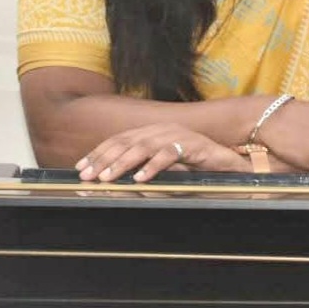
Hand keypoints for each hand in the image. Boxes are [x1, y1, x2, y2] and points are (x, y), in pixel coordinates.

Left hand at [75, 122, 249, 181]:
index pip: (119, 139)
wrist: (227, 159)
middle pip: (126, 141)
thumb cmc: (192, 163)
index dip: (99, 152)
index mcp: (152, 131)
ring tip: (108, 177)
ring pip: (143, 146)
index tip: (81, 168)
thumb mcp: (162, 163)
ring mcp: (176, 135)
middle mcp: (161, 129)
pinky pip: (168, 154)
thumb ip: (141, 164)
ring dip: (123, 162)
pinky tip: (140, 178)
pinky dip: (152, 166)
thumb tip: (111, 176)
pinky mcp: (192, 145)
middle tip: (88, 175)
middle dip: (104, 158)